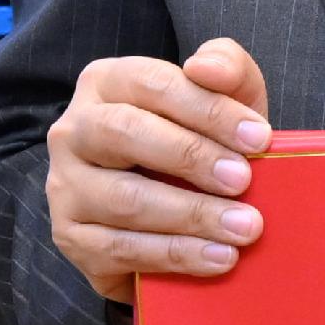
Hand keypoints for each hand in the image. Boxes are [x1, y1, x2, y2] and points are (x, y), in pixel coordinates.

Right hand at [45, 37, 271, 302]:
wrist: (170, 217)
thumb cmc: (197, 146)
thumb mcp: (221, 102)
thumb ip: (227, 69)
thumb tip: (206, 66)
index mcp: (106, 83)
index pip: (153, 84)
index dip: (208, 109)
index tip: (259, 138)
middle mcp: (74, 130)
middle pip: (124, 132)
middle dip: (191, 157)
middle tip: (243, 181)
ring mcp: (65, 186)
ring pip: (124, 199)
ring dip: (192, 215)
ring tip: (244, 228)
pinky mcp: (71, 238)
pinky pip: (122, 248)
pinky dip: (177, 255)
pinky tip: (219, 258)